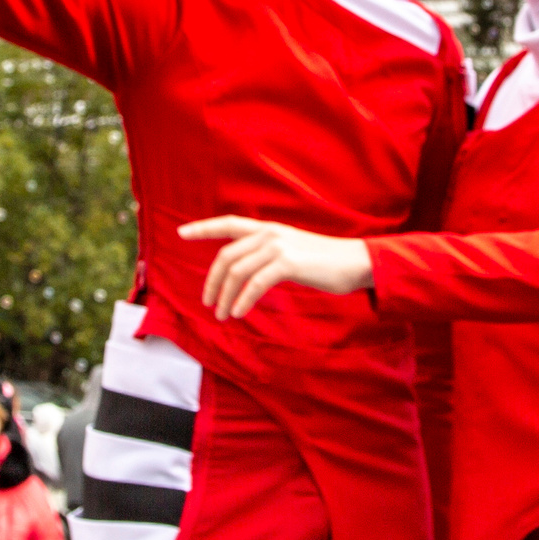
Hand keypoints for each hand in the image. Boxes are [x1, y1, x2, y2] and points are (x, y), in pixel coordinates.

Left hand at [175, 217, 373, 319]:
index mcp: (268, 229)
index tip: (181, 233)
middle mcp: (270, 233)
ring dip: (226, 297)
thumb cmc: (325, 262)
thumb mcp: (291, 252)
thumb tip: (244, 273)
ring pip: (237, 272)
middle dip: (212, 282)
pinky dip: (243, 300)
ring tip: (222, 315)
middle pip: (226, 257)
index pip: (228, 224)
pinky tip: (239, 313)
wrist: (357, 262)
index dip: (203, 228)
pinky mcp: (288, 263)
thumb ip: (267, 256)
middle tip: (208, 303)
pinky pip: (255, 284)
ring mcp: (278, 246)